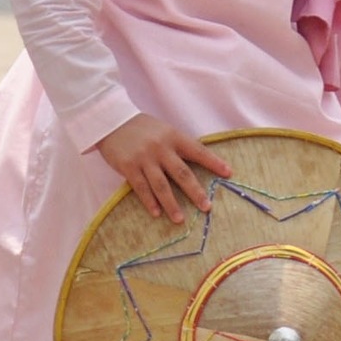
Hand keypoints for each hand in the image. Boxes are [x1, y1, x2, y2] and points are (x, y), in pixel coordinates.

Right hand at [95, 114, 232, 223]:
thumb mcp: (164, 131)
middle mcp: (161, 148)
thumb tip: (200, 164)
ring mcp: (144, 158)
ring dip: (171, 204)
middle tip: (206, 207)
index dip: (214, 162)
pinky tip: (156, 213)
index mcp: (173, 137)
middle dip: (195, 192)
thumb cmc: (142, 128)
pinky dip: (149, 201)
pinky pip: (141, 187)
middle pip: (182, 173)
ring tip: (180, 219)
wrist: (111, 121)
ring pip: (161, 185)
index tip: (229, 173)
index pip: (198, 151)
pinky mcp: (128, 166)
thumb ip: (178, 146)